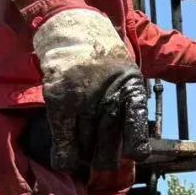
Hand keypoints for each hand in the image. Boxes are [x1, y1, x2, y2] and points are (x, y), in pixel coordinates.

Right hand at [35, 10, 149, 173]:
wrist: (77, 35)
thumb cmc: (107, 64)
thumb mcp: (132, 79)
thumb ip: (133, 110)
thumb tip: (134, 152)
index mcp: (132, 92)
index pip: (136, 130)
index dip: (136, 148)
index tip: (134, 154)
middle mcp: (107, 99)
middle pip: (107, 152)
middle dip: (105, 159)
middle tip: (103, 156)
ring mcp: (82, 102)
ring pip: (85, 152)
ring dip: (85, 155)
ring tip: (84, 147)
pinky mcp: (59, 104)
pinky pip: (63, 147)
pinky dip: (65, 157)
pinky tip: (67, 157)